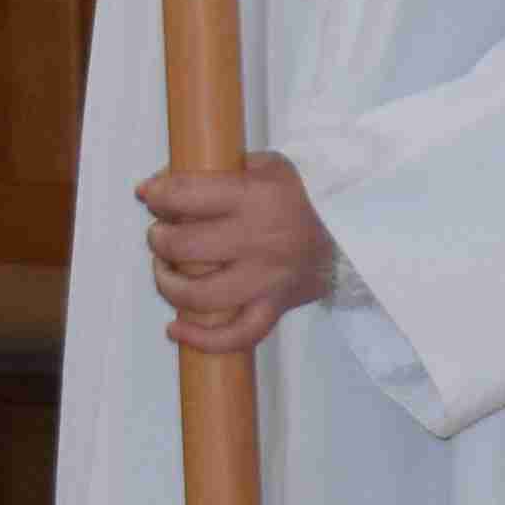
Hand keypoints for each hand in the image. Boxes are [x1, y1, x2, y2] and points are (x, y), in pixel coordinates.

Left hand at [135, 155, 333, 353]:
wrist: (356, 230)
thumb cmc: (305, 196)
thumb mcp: (271, 166)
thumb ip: (225, 170)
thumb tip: (169, 182)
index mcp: (258, 196)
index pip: (188, 195)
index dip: (157, 193)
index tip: (148, 193)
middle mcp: (260, 239)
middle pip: (184, 245)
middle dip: (160, 238)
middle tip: (160, 233)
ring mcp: (266, 278)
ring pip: (199, 294)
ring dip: (167, 282)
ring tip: (164, 269)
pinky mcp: (273, 306)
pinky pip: (235, 335)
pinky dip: (201, 339)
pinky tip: (176, 327)